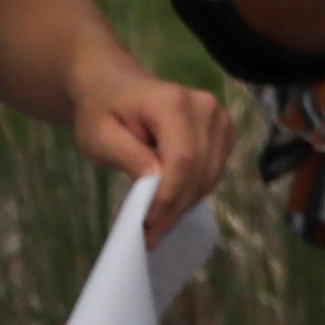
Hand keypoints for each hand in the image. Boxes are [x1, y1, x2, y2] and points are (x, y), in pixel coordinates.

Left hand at [65, 57, 234, 224]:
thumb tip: (155, 182)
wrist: (118, 88)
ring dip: (185, 205)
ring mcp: (220, 118)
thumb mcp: (99, 136)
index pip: (182, 157)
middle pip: (201, 170)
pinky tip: (171, 203)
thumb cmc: (102, 111)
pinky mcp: (224, 132)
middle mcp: (205, 107)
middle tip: (150, 235)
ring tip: (158, 224)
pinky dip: (194, 193)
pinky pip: (215, 172)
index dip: (169, 194)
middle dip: (176, 207)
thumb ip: (127, 156)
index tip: (147, 222)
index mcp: (172, 101)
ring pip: (211, 175)